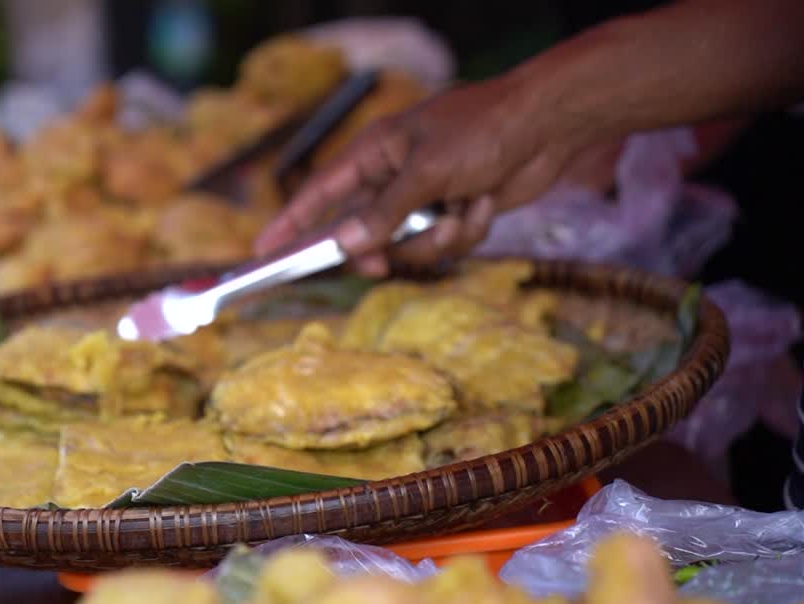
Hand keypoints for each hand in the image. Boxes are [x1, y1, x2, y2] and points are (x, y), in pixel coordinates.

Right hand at [254, 74, 595, 274]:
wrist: (549, 125)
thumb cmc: (484, 129)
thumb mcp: (428, 171)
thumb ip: (385, 212)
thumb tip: (346, 245)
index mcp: (375, 153)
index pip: (320, 192)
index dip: (290, 223)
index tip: (263, 251)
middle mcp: (394, 177)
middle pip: (363, 232)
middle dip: (382, 250)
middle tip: (381, 268)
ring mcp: (425, 197)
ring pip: (410, 245)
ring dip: (438, 238)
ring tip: (464, 210)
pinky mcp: (456, 212)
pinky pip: (446, 245)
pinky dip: (468, 230)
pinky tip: (486, 203)